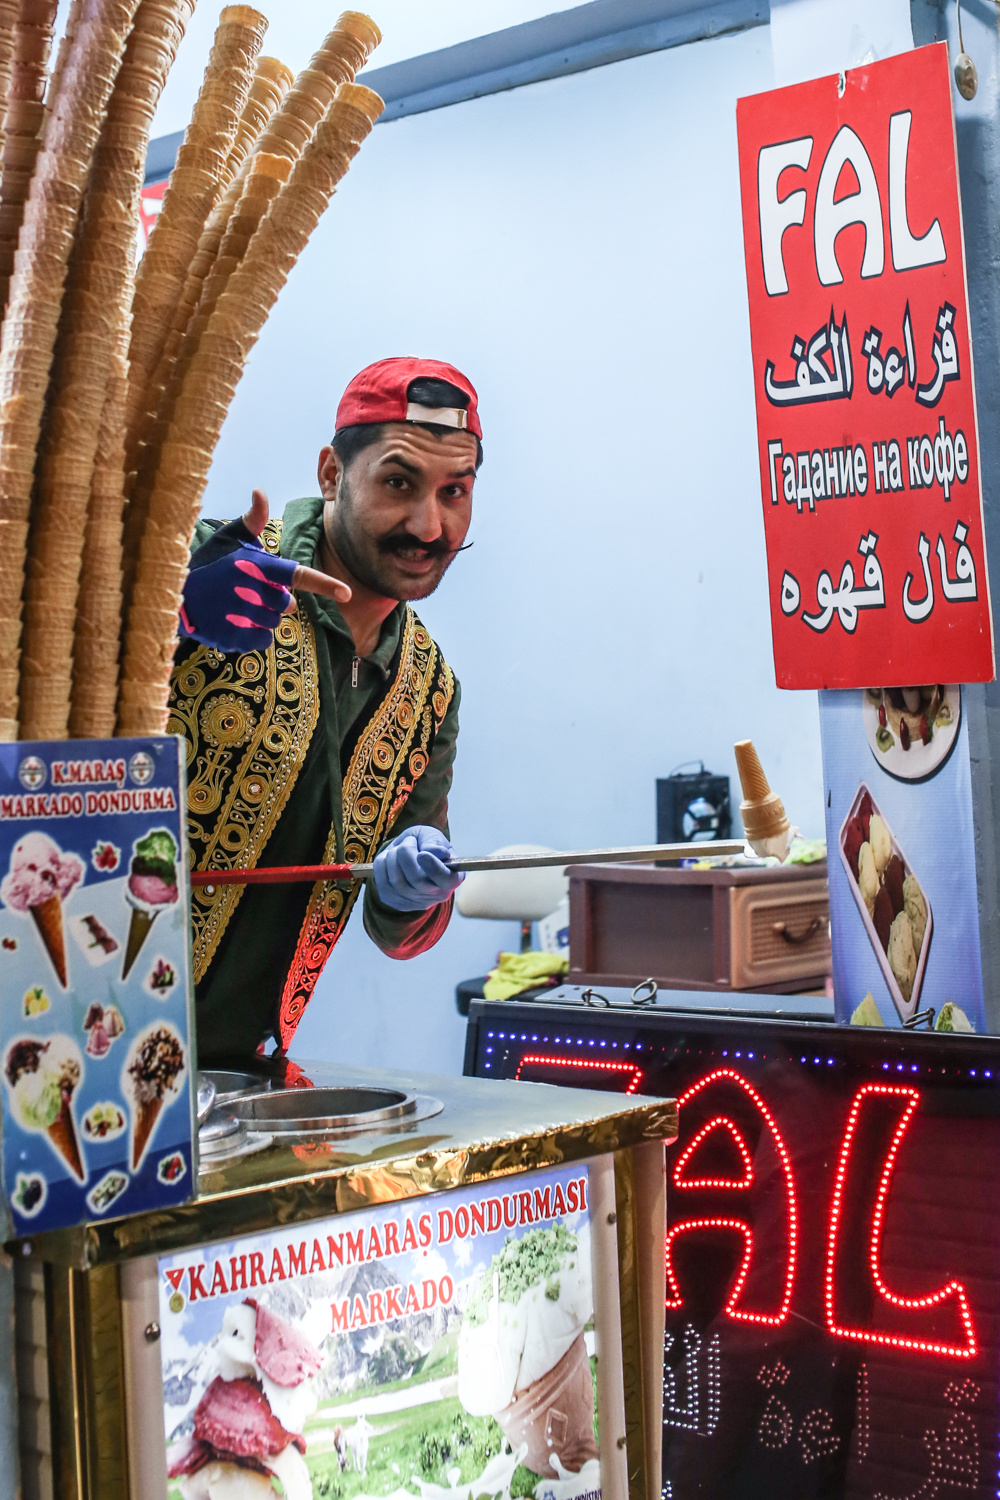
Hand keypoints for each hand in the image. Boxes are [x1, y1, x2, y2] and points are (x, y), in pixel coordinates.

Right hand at [180, 489, 350, 651]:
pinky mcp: (234, 638)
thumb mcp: (227, 539)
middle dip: (273, 599)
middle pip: (285, 604)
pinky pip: (261, 640)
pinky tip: (233, 621)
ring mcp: (243, 618)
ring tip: (236, 605)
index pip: (298, 575)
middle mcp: (252, 593)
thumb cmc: (206, 565)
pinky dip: (252, 633)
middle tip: (249, 592)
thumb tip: (260, 490)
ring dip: (262, 616)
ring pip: (273, 623)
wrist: (171, 596)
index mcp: (256, 566)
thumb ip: (252, 520)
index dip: (324, 585)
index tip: (347, 593)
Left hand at [373, 826, 463, 911]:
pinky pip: (382, 882)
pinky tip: (390, 859)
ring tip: (399, 849)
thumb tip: (433, 852)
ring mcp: (415, 902)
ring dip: (393, 857)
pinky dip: (382, 865)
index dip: (433, 868)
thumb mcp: (432, 835)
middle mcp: (437, 894)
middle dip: (406, 853)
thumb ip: (434, 842)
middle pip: (417, 879)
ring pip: (397, 881)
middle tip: (408, 841)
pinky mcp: (394, 902)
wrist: (408, 853)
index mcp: (452, 878)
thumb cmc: (424, 844)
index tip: (422, 854)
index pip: (445, 880)